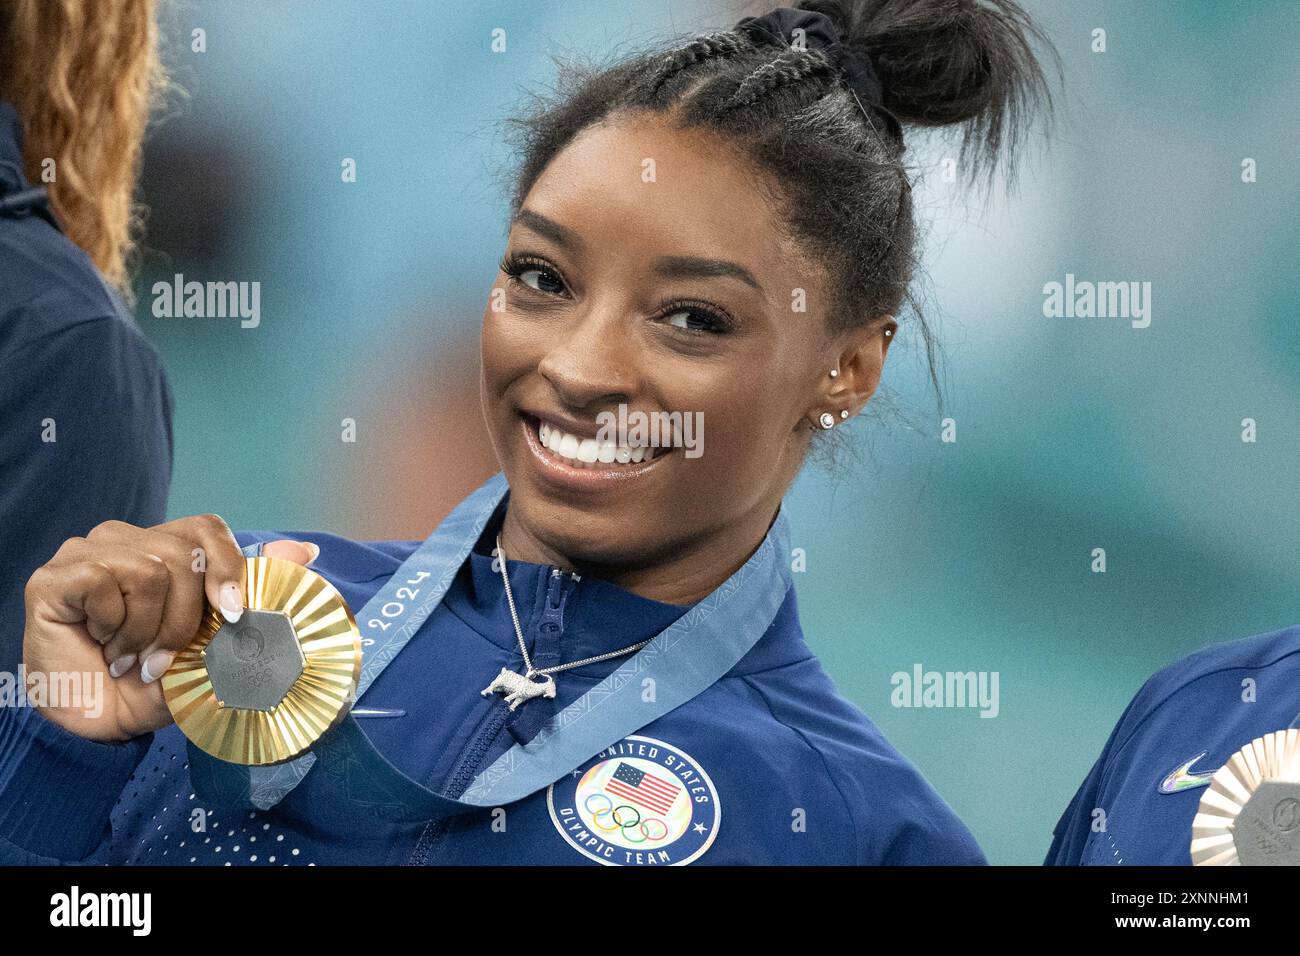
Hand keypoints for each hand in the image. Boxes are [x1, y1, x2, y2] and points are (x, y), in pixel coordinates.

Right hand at [22, 515, 318, 741]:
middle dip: (187, 619)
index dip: (228, 566)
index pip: (207, 530)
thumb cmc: (151, 683)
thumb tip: (305, 550)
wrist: (97, 725)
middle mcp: (125, 542)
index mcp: (163, 551)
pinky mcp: (54, 576)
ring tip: (131, 657)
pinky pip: (104, 583)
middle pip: (184, 554)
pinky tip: (102, 645)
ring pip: (149, 571)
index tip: (235, 614)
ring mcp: (87, 554)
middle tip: (164, 658)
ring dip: (148, 630)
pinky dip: (114, 627)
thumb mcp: (214, 643)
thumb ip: (253, 593)